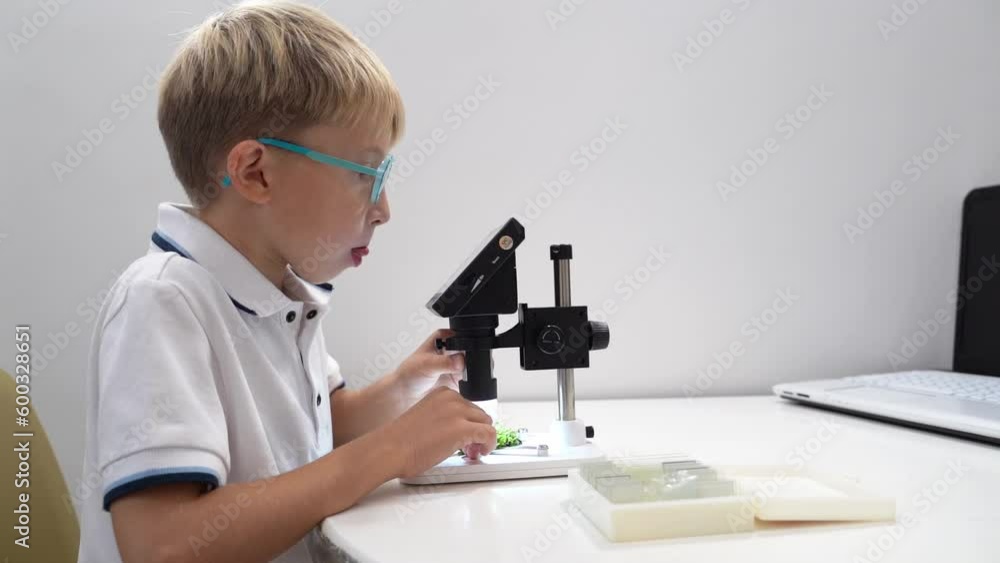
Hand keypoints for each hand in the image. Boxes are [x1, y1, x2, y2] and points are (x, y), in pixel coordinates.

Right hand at [380, 387, 496, 478]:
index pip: (468, 406)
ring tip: (471, 452)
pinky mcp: (463, 428)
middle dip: (477, 431)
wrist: (389, 449)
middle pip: (479, 414)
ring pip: (486, 423)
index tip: (465, 438)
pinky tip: (479, 453)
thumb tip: (459, 432)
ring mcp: (458, 412)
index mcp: (442, 394)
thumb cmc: (401, 441)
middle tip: (469, 448)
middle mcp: (452, 399)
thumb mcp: (426, 418)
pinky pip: (489, 434)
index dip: (469, 424)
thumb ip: (444, 419)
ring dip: (482, 439)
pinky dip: (489, 445)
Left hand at [394, 329, 465, 406]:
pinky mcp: (460, 378)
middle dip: (467, 360)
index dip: (464, 344)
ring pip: (472, 365)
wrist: (407, 394)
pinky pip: (471, 378)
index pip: (461, 336)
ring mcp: (456, 363)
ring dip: (467, 371)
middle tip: (458, 368)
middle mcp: (452, 349)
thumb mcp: (426, 364)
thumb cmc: (410, 373)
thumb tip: (460, 361)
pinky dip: (468, 381)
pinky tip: (458, 383)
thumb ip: (444, 362)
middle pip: (470, 350)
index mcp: (444, 337)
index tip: (459, 355)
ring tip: (455, 376)